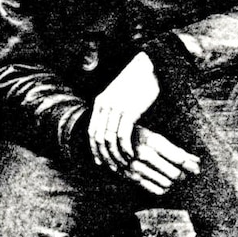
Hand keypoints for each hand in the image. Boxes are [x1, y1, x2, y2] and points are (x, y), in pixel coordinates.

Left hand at [88, 52, 160, 173]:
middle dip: (104, 155)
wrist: (147, 68)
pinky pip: (123, 134)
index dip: (94, 148)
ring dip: (115, 154)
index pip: (91, 131)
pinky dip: (126, 147)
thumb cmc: (136, 85)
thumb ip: (114, 111)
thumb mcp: (119, 97)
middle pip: (97, 137)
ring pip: (109, 138)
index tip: (100, 162)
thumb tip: (113, 128)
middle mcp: (104, 106)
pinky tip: (131, 155)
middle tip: (113, 168)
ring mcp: (116, 108)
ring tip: (124, 165)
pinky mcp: (130, 110)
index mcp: (100, 103)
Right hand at [117, 127, 201, 195]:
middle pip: (175, 174)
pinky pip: (156, 190)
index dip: (190, 165)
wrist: (109, 140)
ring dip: (172, 182)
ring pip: (167, 184)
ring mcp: (136, 168)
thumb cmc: (137, 136)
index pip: (179, 159)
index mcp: (151, 141)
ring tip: (170, 176)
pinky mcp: (131, 178)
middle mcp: (143, 155)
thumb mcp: (156, 137)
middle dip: (182, 175)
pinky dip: (163, 188)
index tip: (195, 167)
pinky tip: (161, 181)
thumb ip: (177, 151)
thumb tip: (197, 163)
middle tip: (182, 172)